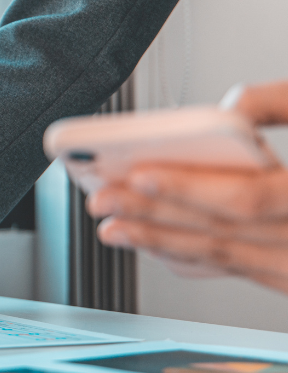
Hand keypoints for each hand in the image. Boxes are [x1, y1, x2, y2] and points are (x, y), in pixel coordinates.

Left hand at [87, 81, 287, 292]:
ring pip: (226, 258)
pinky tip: (154, 243)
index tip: (141, 174)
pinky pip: (238, 270)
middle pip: (225, 233)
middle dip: (155, 218)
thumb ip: (285, 102)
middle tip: (103, 200)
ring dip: (162, 242)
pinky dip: (192, 257)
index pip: (253, 199)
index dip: (193, 189)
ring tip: (113, 225)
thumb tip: (228, 105)